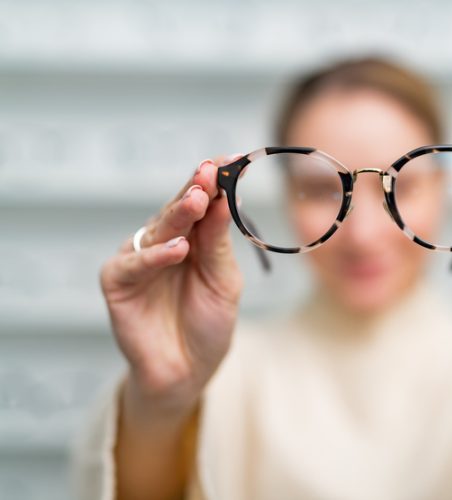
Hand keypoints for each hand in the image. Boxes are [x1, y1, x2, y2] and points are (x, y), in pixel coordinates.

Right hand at [100, 158, 242, 412]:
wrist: (187, 372)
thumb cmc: (207, 324)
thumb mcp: (223, 280)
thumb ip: (218, 243)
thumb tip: (224, 198)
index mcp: (193, 238)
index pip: (203, 203)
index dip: (215, 181)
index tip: (234, 159)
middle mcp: (164, 242)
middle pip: (179, 209)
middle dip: (196, 188)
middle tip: (211, 169)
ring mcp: (139, 260)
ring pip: (157, 230)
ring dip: (178, 214)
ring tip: (198, 199)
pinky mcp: (118, 282)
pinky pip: (135, 264)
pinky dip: (156, 257)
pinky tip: (178, 249)